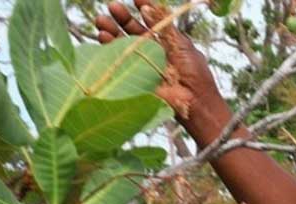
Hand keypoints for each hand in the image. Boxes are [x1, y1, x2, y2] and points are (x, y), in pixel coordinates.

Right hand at [94, 0, 220, 119]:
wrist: (194, 101)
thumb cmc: (195, 73)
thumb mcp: (181, 44)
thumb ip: (164, 26)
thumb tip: (146, 7)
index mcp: (166, 42)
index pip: (150, 21)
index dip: (143, 9)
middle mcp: (152, 51)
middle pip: (133, 30)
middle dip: (122, 18)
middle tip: (112, 6)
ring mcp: (142, 63)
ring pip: (122, 44)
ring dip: (111, 31)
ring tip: (101, 21)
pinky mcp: (135, 76)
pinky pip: (118, 61)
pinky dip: (108, 48)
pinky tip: (102, 36)